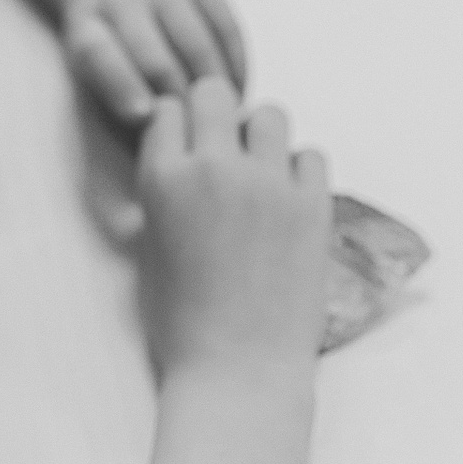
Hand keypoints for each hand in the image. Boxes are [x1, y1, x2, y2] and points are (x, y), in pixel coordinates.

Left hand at [61, 0, 247, 125]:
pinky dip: (236, 66)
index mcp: (87, 25)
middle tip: (202, 141)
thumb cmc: (104, 37)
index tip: (146, 118)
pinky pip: (227, 28)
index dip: (123, 89)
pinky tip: (238, 91)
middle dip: (181, 106)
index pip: (102, 57)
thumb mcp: (88, 64)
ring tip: (226, 124)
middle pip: (158, 62)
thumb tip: (154, 130)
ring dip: (215, 92)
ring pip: (199, 48)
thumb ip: (113, 94)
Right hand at [137, 78, 330, 380]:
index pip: (167, 111)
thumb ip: (164, 192)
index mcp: (163, 180)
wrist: (238, 371)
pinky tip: (289, 198)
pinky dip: (300, 169)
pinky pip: (311, 154)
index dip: (178, 126)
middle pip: (215, 93)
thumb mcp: (150, 246)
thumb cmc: (184, 323)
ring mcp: (267, 184)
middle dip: (216, 113)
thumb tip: (184, 159)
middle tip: (224, 147)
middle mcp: (214, 169)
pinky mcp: (312, 204)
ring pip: (270, 114)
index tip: (186, 146)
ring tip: (261, 170)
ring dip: (262, 136)